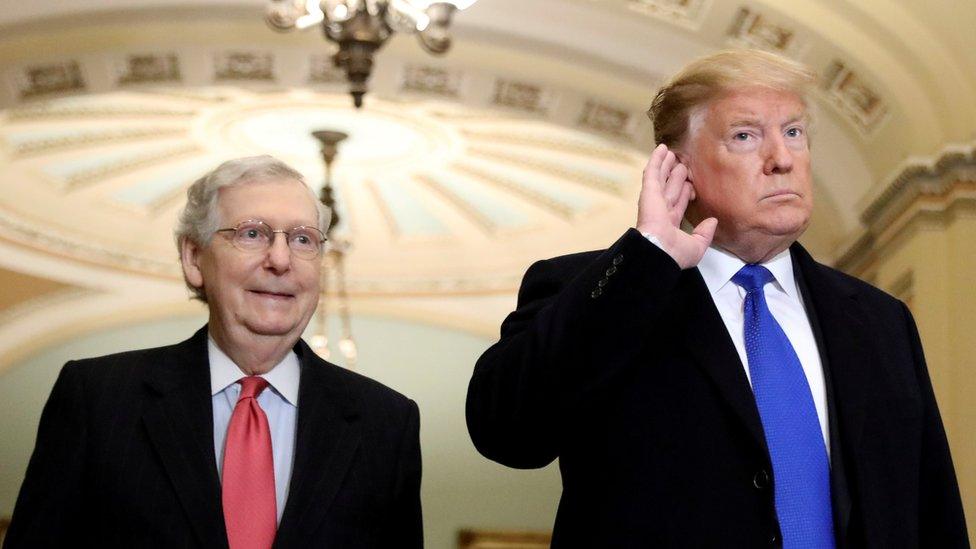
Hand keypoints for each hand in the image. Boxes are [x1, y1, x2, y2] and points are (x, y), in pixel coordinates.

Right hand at [636, 144, 716, 268]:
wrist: (659, 251)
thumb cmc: (675, 252)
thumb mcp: (696, 246)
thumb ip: (704, 233)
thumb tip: (712, 221)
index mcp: (670, 224)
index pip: (678, 203)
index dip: (685, 193)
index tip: (690, 185)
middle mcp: (661, 210)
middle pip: (670, 187)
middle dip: (674, 176)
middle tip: (681, 164)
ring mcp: (654, 199)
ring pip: (661, 177)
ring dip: (665, 164)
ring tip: (670, 152)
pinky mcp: (649, 191)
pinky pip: (652, 172)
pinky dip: (656, 160)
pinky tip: (661, 148)